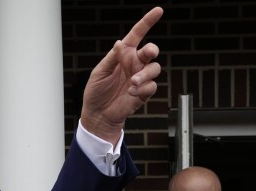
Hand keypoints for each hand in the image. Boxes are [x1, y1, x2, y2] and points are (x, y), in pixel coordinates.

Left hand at [81, 7, 162, 143]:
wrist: (98, 114)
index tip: (158, 11)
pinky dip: (142, 88)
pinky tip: (131, 92)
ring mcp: (140, 78)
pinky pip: (151, 86)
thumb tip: (120, 43)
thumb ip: (112, 58)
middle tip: (147, 54)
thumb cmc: (96, 92)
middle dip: (152, 50)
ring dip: (145, 74)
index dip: (147, 22)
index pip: (137, 35)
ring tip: (132, 82)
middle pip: (150, 51)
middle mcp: (134, 64)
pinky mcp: (144, 92)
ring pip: (154, 68)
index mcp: (124, 55)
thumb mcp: (99, 72)